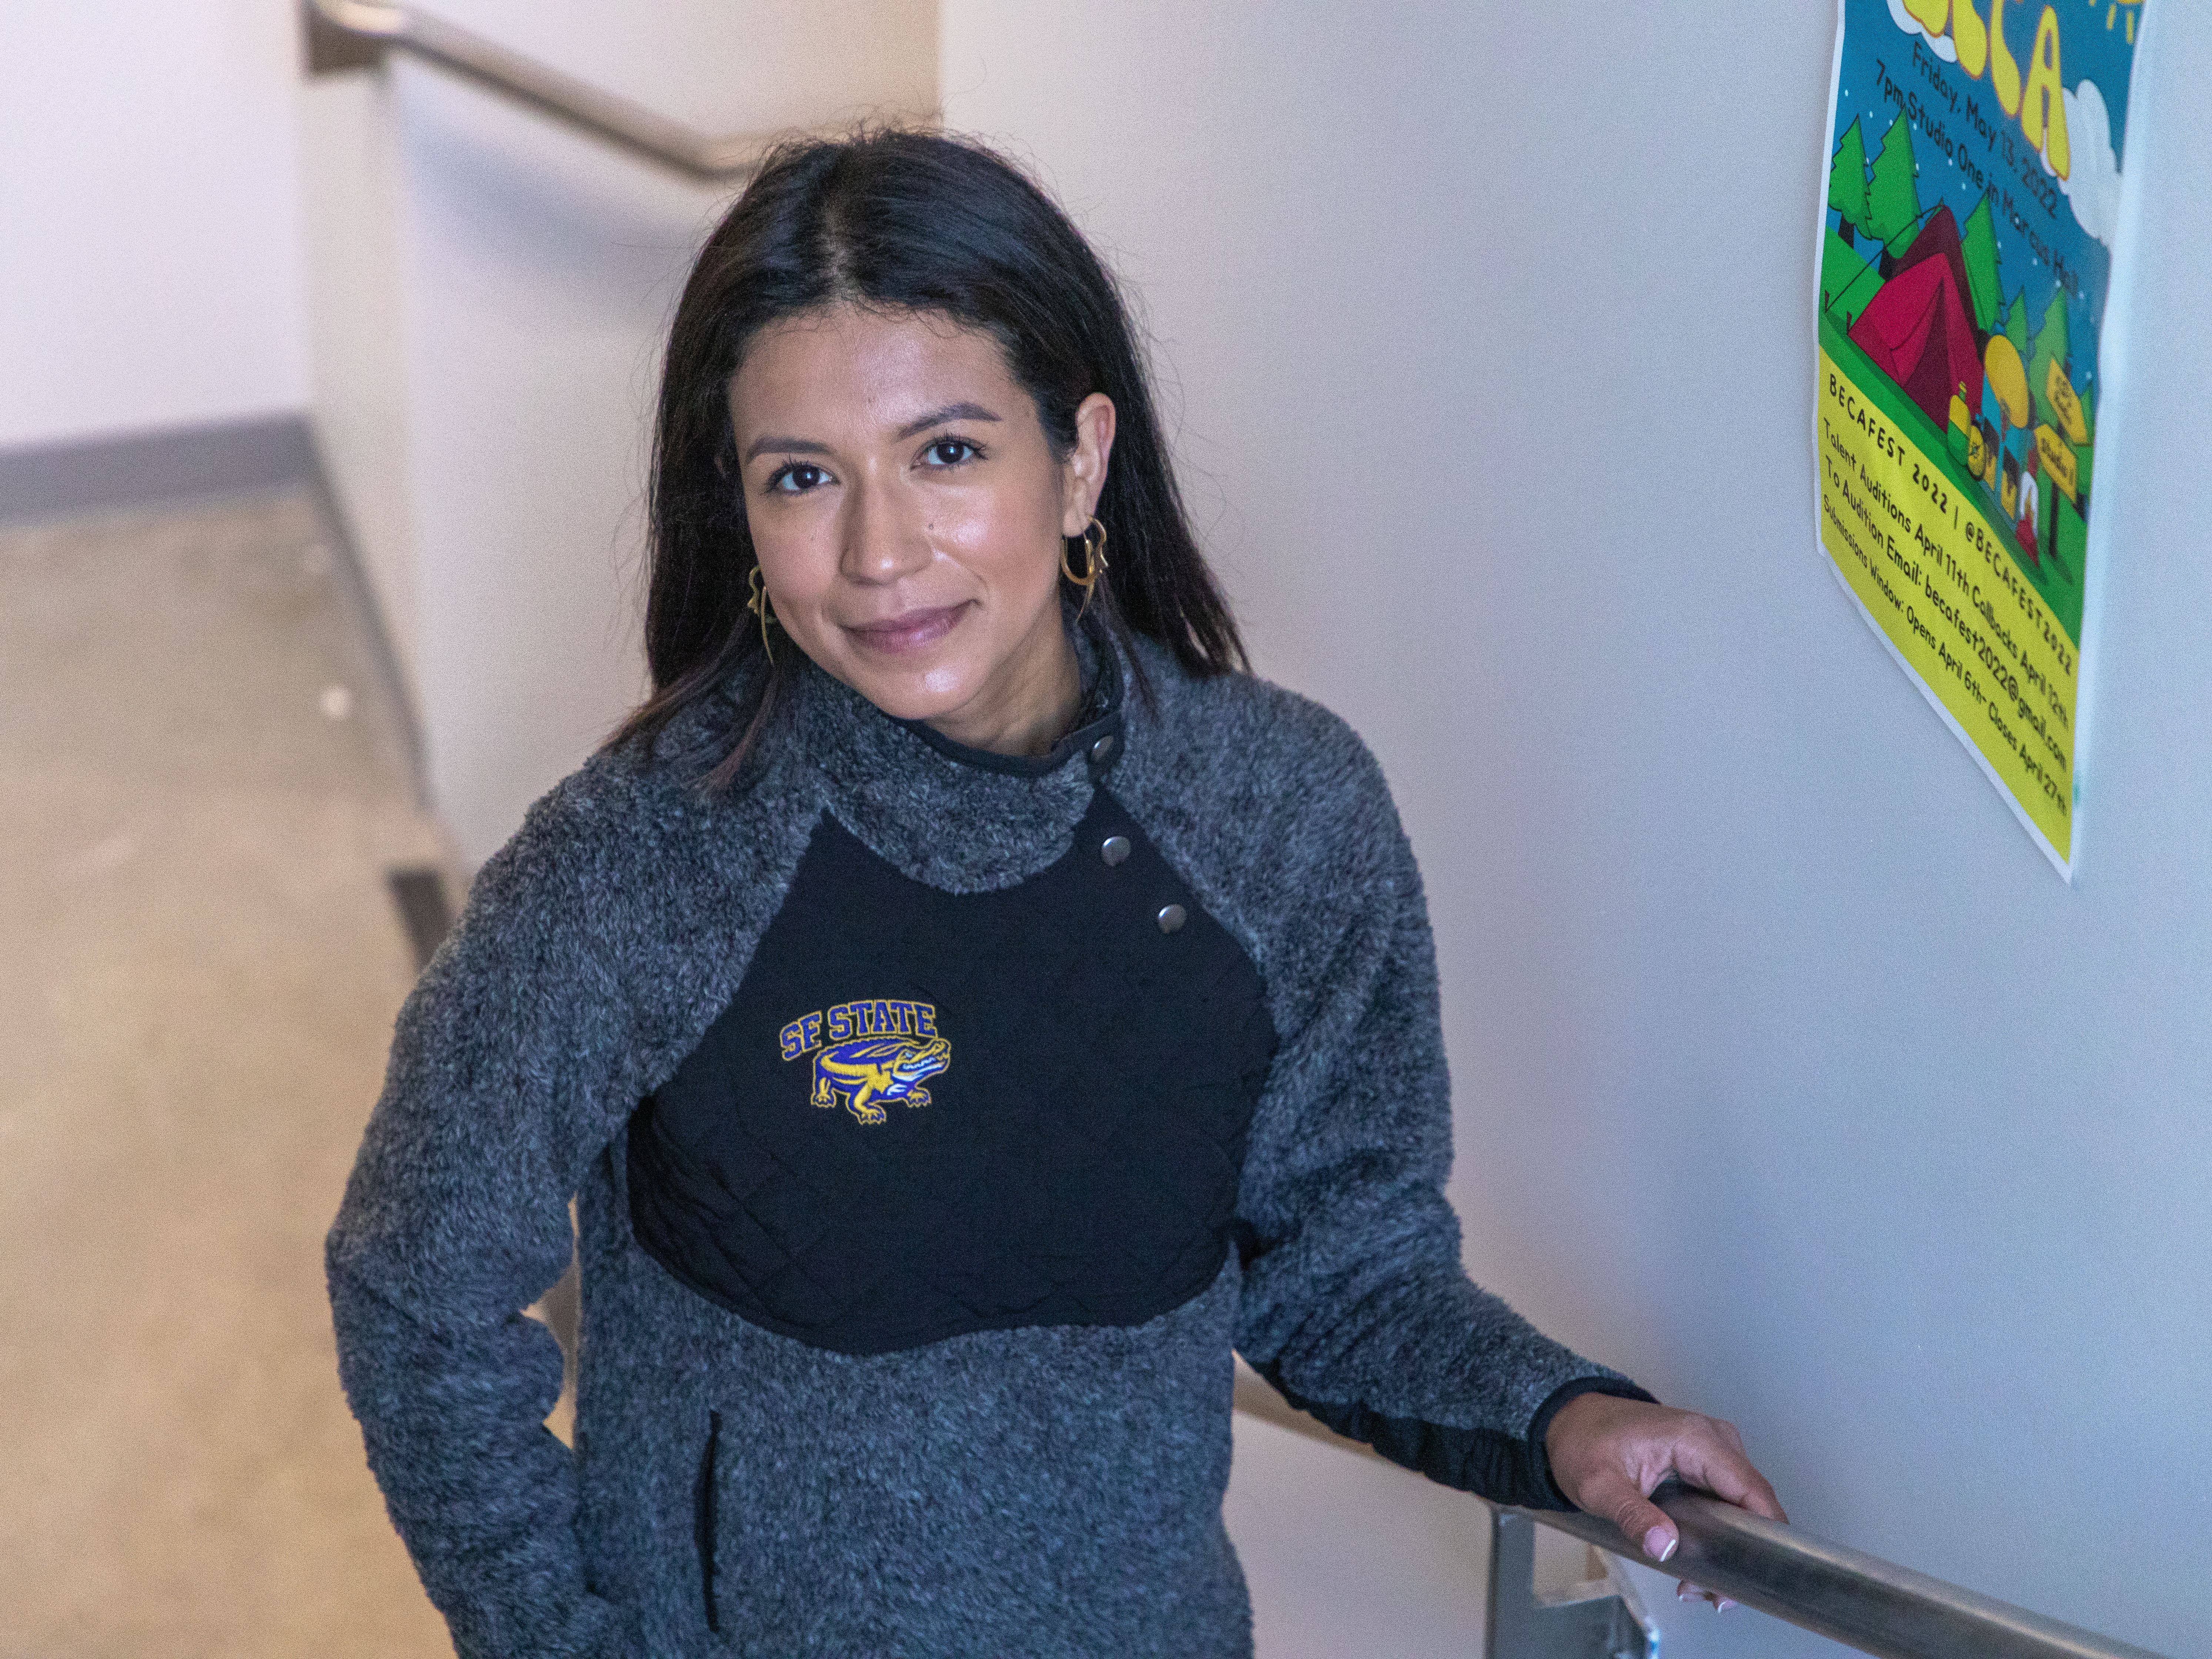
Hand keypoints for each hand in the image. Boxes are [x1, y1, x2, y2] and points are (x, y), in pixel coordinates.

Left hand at [1543, 1391, 1785, 1609]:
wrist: (1570, 1421)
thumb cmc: (1582, 1443)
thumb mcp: (1598, 1485)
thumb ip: (1631, 1515)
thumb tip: (1665, 1546)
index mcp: (1696, 1439)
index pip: (1752, 1490)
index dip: (1763, 1537)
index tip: (1747, 1577)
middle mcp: (1714, 1440)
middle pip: (1751, 1505)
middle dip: (1737, 1554)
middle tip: (1707, 1593)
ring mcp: (1712, 1451)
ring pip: (1741, 1509)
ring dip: (1725, 1550)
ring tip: (1694, 1585)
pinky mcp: (1705, 1464)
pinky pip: (1726, 1502)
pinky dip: (1716, 1535)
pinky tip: (1693, 1564)